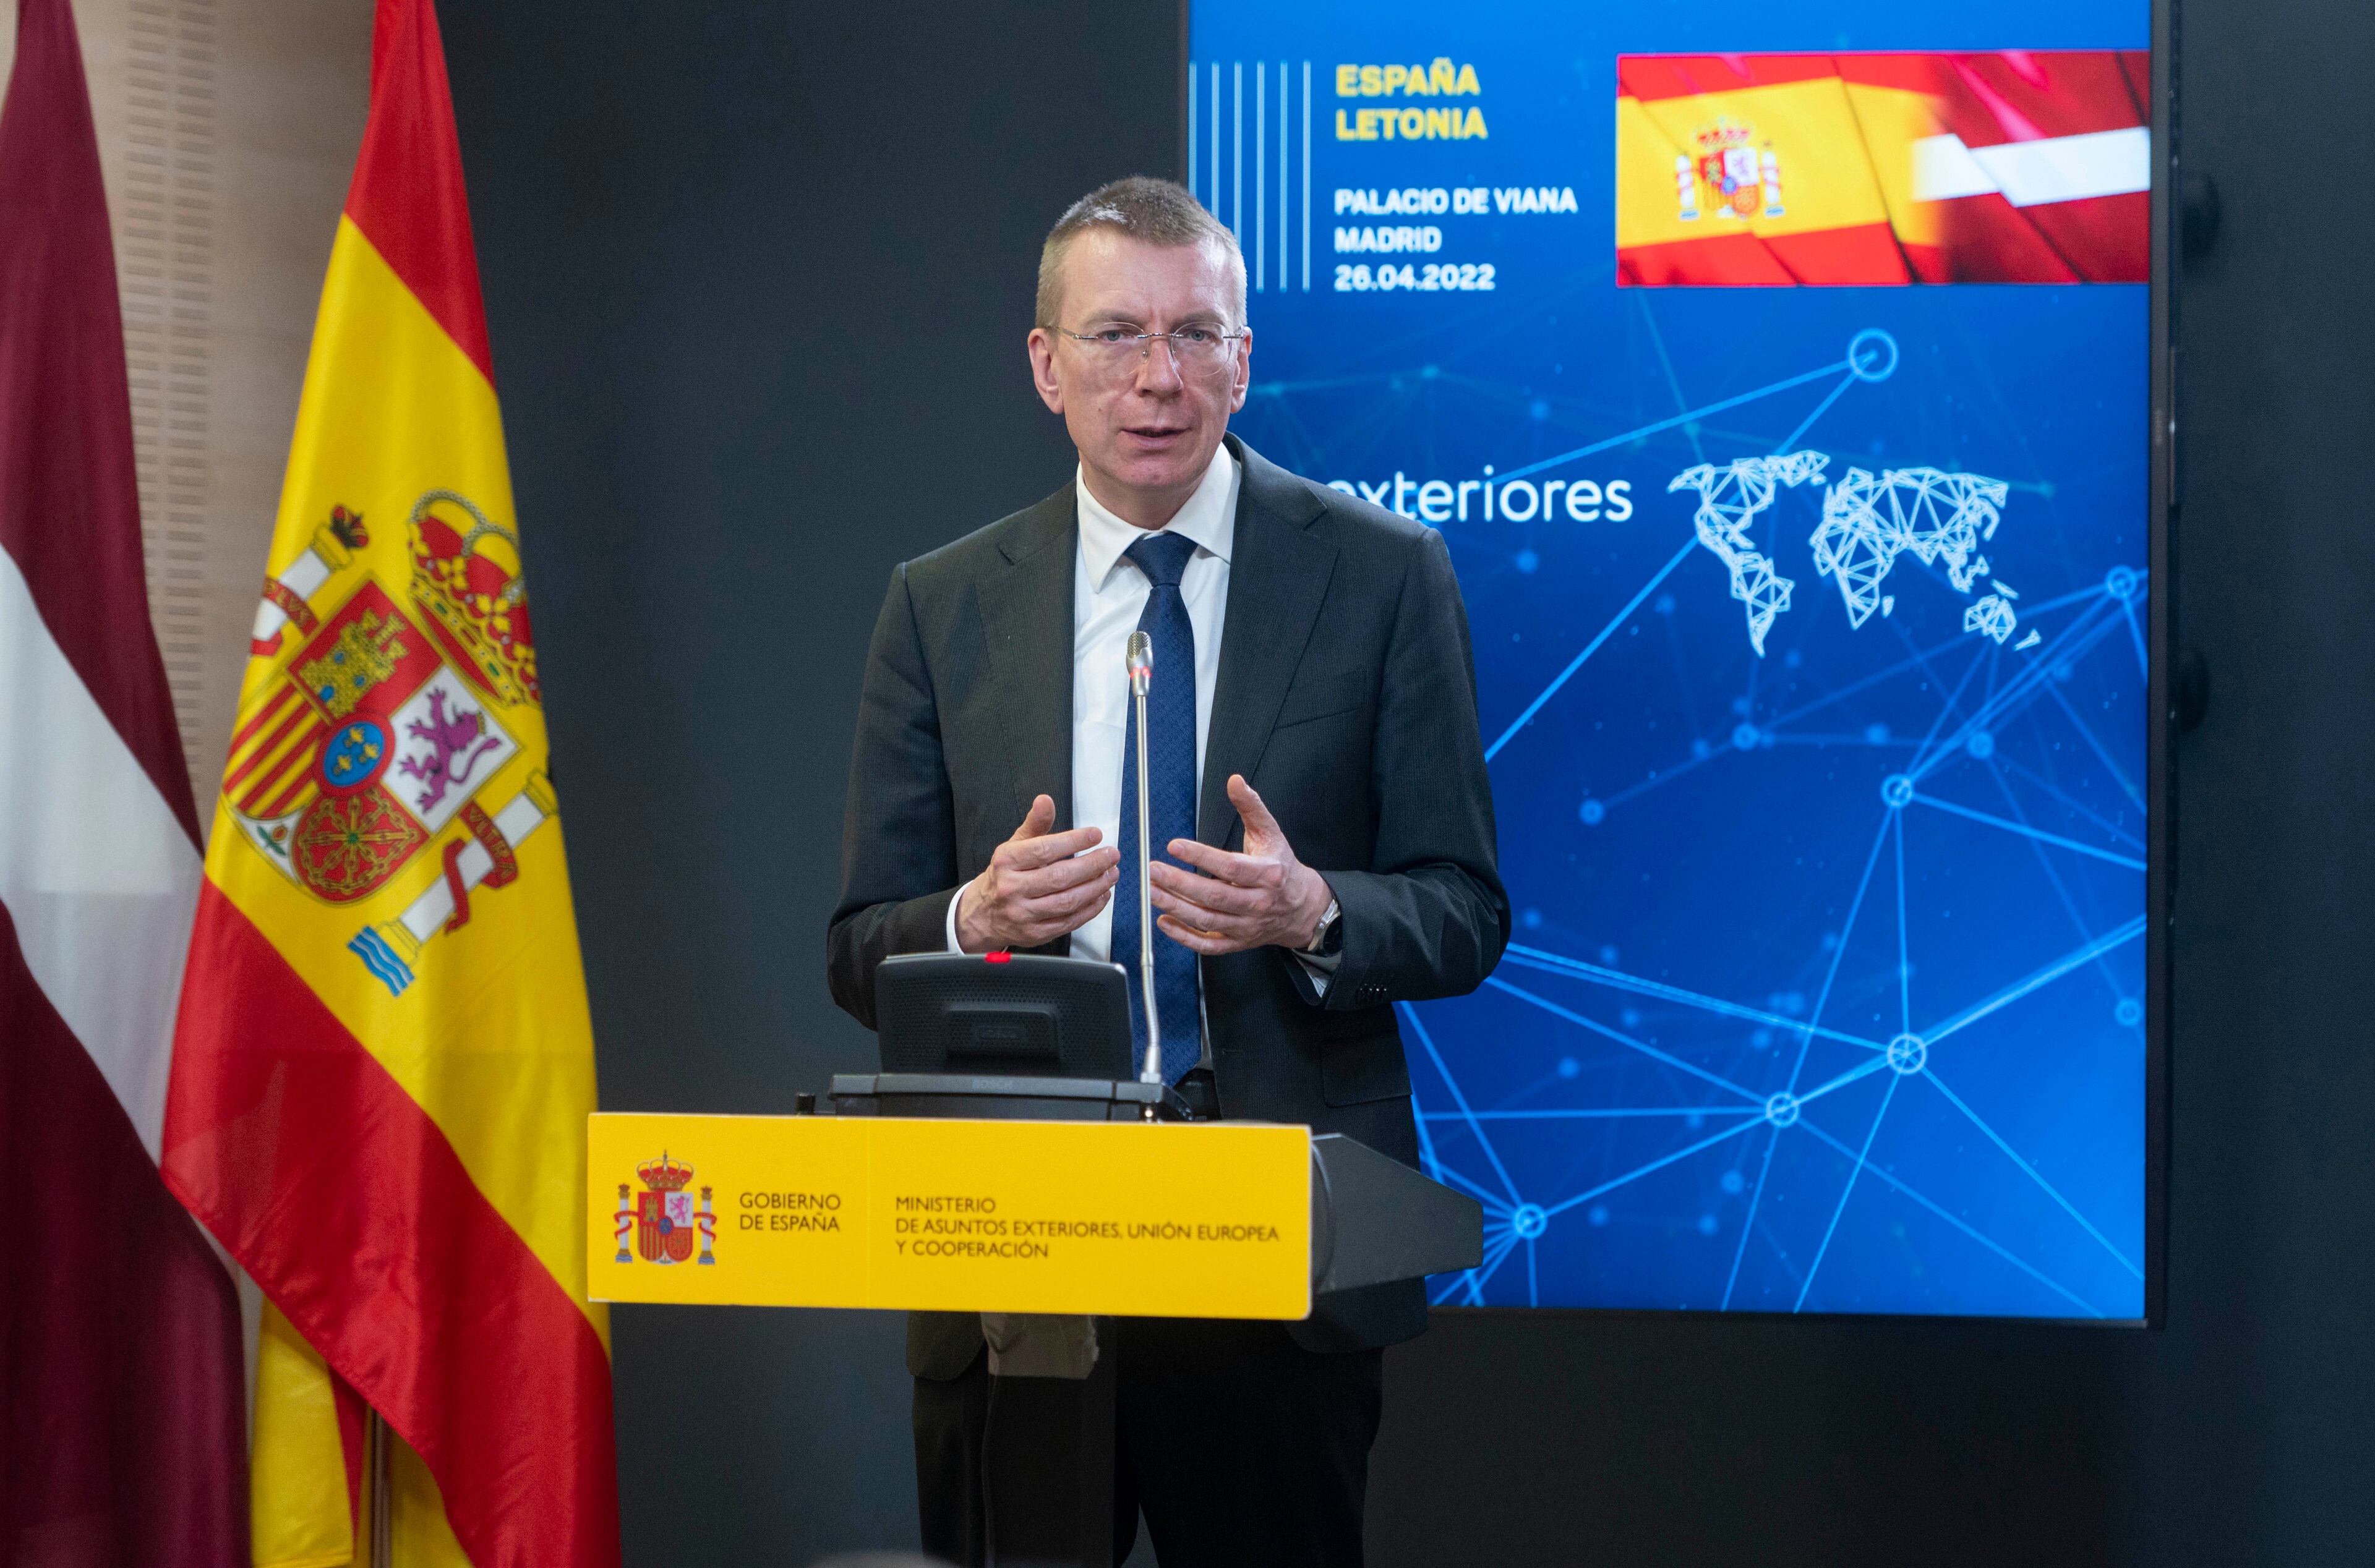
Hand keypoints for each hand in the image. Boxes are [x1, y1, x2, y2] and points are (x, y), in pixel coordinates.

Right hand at [955, 795, 1118, 952]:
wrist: (983, 914)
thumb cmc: (1004, 877)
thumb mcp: (1014, 846)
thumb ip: (1034, 824)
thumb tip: (1045, 801)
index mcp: (1007, 862)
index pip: (1044, 850)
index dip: (1074, 841)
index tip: (1095, 835)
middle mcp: (1012, 888)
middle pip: (1059, 877)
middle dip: (1092, 865)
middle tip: (1111, 855)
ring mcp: (1023, 914)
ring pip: (1067, 901)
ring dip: (1095, 887)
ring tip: (1111, 874)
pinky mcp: (1035, 933)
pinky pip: (1069, 921)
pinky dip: (1090, 909)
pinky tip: (1101, 895)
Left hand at [1148, 775, 1333, 955]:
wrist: (1302, 908)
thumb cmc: (1282, 868)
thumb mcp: (1271, 833)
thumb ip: (1251, 807)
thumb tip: (1235, 782)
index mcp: (1267, 874)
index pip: (1229, 867)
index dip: (1200, 857)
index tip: (1175, 846)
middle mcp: (1257, 903)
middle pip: (1214, 896)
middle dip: (1179, 883)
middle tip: (1154, 870)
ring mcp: (1246, 925)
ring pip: (1207, 920)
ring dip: (1176, 907)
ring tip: (1152, 891)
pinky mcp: (1238, 941)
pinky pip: (1208, 944)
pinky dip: (1184, 937)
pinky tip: (1165, 921)